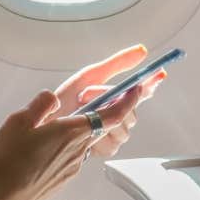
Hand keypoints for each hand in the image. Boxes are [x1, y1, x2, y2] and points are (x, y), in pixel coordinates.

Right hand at [0, 86, 140, 199]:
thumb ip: (41, 104)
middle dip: (103, 110)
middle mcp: (79, 149)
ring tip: (58, 123)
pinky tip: (47, 144)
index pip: (113, 114)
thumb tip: (52, 98)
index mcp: (72, 131)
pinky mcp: (66, 176)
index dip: (128, 101)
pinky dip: (71, 143)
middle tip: (90, 98)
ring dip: (83, 128)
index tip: (136, 90)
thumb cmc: (9, 164)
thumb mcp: (18, 121)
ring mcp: (74, 165)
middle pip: (103, 126)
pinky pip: (76, 153)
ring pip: (87, 140)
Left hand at [50, 44, 167, 158]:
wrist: (40, 126)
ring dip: (103, 117)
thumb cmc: (63, 101)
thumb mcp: (90, 76)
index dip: (152, 83)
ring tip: (80, 111)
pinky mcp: (103, 148)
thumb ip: (117, 64)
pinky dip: (99, 135)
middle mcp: (116, 115)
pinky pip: (113, 143)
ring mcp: (111, 132)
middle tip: (87, 92)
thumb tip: (142, 50)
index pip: (141, 91)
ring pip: (124, 127)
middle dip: (113, 100)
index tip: (160, 73)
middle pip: (132, 111)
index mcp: (115, 96)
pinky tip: (85, 132)